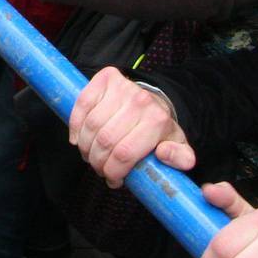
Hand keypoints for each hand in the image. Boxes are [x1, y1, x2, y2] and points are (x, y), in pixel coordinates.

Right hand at [67, 66, 193, 184]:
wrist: (152, 101)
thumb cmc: (158, 129)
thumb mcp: (176, 147)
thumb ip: (181, 158)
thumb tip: (163, 153)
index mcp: (158, 121)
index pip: (125, 153)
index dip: (113, 171)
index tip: (112, 180)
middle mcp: (140, 101)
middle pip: (105, 140)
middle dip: (97, 162)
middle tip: (99, 169)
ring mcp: (122, 87)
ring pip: (91, 125)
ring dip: (85, 146)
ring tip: (89, 155)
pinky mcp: (106, 78)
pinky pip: (83, 103)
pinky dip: (75, 124)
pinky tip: (77, 138)